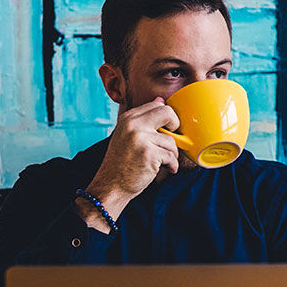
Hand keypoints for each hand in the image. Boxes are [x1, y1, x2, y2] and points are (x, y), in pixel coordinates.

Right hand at [75, 97, 179, 230]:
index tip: (168, 129)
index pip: (156, 105)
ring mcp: (141, 138)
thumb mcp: (127, 136)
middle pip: (167, 113)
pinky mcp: (149, 154)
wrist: (111, 185)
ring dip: (172, 154)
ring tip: (164, 162)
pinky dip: (172, 165)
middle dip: (175, 126)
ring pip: (171, 140)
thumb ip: (143, 119)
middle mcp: (133, 125)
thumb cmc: (121, 163)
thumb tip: (161, 101)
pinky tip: (166, 169)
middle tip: (171, 140)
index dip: (167, 117)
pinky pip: (171, 156)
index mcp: (128, 118)